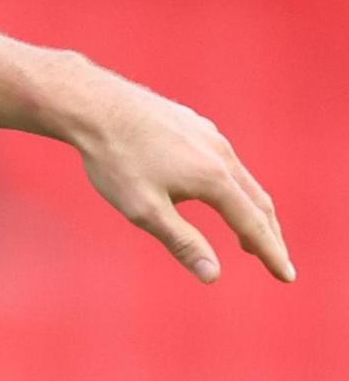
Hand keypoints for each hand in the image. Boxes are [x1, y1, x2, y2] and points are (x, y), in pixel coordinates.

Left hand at [57, 57, 291, 281]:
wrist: (92, 104)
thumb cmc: (114, 159)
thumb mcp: (143, 209)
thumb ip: (181, 242)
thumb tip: (213, 276)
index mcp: (214, 178)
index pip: (253, 225)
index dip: (272, 253)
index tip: (287, 277)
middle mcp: (220, 153)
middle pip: (258, 201)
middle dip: (269, 234)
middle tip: (275, 260)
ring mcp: (208, 133)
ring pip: (242, 177)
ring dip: (250, 208)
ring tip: (246, 234)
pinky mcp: (193, 122)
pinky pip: (223, 158)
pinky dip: (232, 184)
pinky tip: (218, 190)